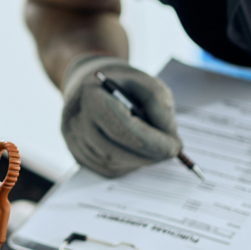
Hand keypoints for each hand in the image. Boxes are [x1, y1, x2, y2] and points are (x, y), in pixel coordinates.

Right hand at [61, 53, 181, 176]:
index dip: (152, 141)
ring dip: (140, 161)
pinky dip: (128, 164)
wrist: (87, 85)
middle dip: (149, 154)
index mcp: (89, 98)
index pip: (122, 128)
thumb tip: (170, 137)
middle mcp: (75, 122)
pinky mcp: (77, 155)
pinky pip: (107, 169)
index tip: (176, 146)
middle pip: (116, 150)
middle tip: (172, 150)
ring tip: (157, 149)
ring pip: (112, 163)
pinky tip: (138, 152)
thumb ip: (159, 104)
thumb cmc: (118, 82)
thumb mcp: (143, 80)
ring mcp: (73, 141)